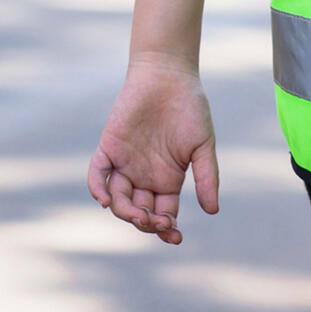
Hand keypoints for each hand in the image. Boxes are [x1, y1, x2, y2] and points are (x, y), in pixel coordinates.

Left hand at [87, 55, 218, 244]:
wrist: (169, 74)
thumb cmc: (190, 107)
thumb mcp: (203, 144)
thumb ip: (207, 176)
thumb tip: (213, 210)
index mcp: (167, 179)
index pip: (163, 214)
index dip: (166, 230)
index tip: (175, 237)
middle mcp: (144, 176)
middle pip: (140, 212)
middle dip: (147, 223)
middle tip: (158, 222)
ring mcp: (124, 163)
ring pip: (118, 200)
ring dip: (126, 212)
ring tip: (139, 214)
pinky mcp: (109, 148)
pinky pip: (97, 175)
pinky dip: (97, 189)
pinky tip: (106, 200)